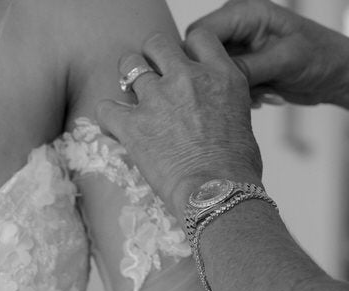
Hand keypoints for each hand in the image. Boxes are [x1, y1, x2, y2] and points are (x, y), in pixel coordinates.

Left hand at [99, 30, 262, 218]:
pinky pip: (105, 108)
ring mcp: (158, 98)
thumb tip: (213, 110)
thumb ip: (222, 101)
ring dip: (127, 78)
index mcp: (220, 74)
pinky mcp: (134, 126)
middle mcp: (187, 77)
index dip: (186, 49)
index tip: (182, 66)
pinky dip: (107, 116)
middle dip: (152, 57)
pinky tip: (115, 126)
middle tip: (151, 78)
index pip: (198, 37)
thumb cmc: (236, 170)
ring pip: (129, 65)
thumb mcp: (242, 119)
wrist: (218, 194)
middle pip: (157, 43)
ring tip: (128, 96)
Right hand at [190, 0, 348, 108]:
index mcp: (246, 12)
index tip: (210, 85)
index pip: (199, 33)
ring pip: (211, 72)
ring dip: (229, 89)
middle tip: (239, 93)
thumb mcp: (284, 61)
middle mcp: (238, 26)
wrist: (336, 72)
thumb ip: (247, 68)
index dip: (197, 60)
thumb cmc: (320, 57)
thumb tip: (214, 79)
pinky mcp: (242, 65)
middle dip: (214, 78)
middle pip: (199, 54)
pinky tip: (262, 96)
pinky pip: (224, 83)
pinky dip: (238, 94)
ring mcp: (239, 46)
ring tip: (260, 93)